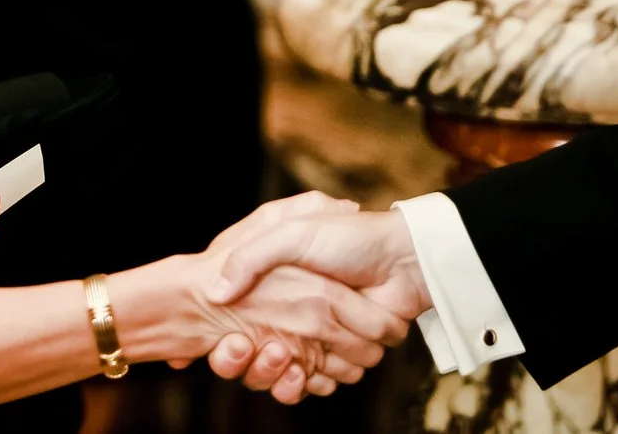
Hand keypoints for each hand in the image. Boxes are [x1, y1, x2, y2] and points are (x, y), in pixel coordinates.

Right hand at [203, 195, 430, 403]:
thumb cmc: (348, 240)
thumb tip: (214, 293)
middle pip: (255, 352)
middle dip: (247, 359)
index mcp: (276, 284)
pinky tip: (296, 373)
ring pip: (282, 371)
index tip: (225, 337)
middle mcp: (293, 313)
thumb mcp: (290, 233)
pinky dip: (305, 384)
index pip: (237, 320)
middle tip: (241, 347)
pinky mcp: (342, 357)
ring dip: (273, 373)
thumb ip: (250, 258)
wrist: (403, 262)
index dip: (227, 335)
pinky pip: (315, 382)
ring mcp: (318, 337)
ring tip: (273, 356)